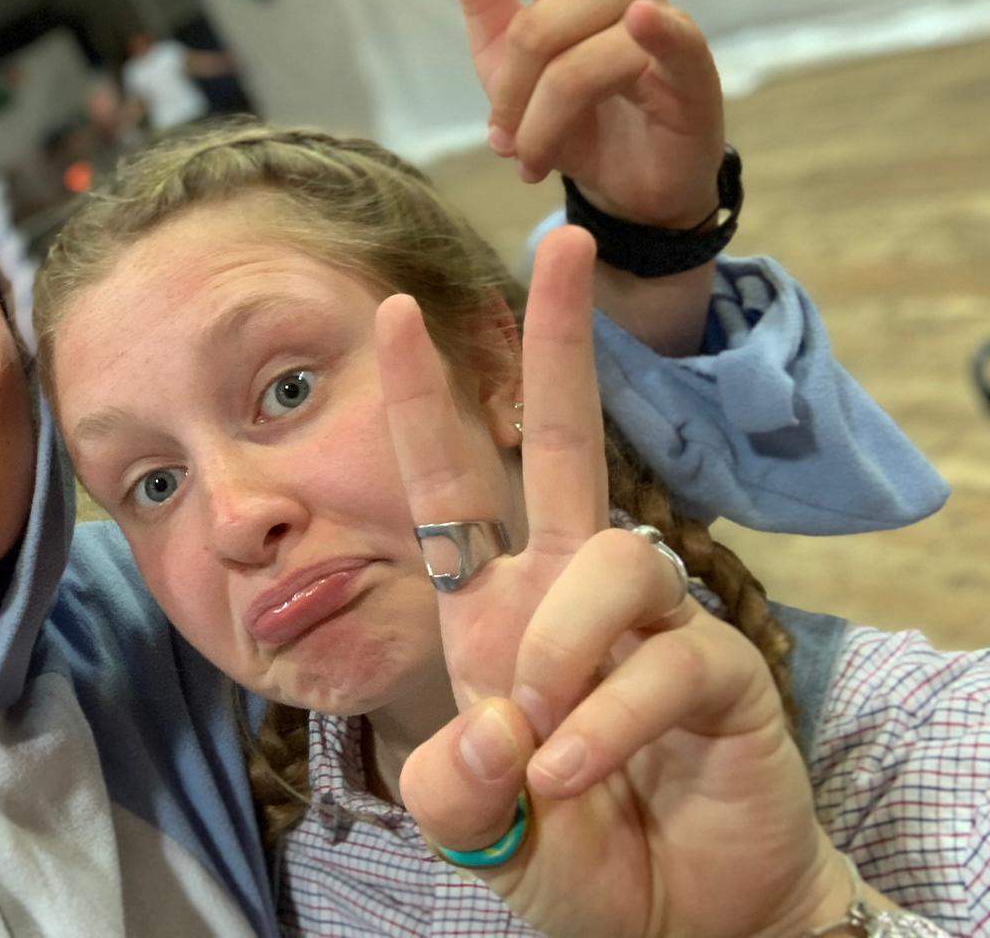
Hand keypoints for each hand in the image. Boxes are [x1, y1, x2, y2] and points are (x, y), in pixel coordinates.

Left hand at [376, 226, 847, 936]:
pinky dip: (608, 721)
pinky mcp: (720, 672)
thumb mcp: (474, 826)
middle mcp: (568, 597)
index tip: (391, 312)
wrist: (669, 924)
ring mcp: (649, 627)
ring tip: (538, 735)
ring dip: (563, 646)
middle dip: (557, 343)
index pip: (453, 485)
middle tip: (559, 241)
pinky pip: (664, 661)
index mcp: (494, 610)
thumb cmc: (565, 853)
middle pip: (570, 442)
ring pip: (616, 558)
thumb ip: (452, 785)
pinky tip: (573, 774)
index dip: (422, 401)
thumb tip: (492, 728)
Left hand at [448, 0, 724, 229]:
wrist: (628, 191)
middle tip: (506, 144)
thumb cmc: (572, 122)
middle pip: (538, 25)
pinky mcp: (692, 69)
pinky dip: (654, 32)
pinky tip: (645, 23)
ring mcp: (660, 24)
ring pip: (576, 58)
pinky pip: (666, 39)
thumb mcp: (504, 66)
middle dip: (509, 96)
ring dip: (543, 122)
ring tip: (535, 158)